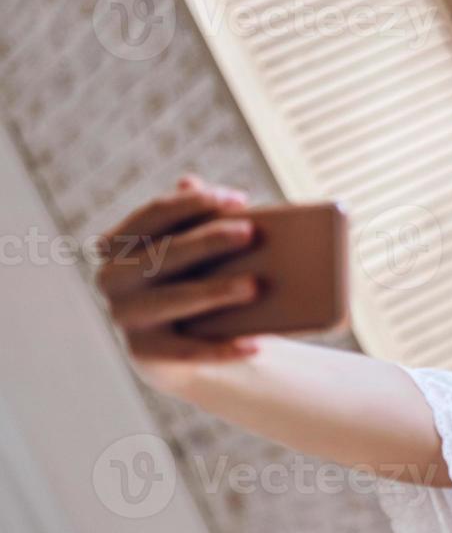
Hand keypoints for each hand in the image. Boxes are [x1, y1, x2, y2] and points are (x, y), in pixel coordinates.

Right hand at [94, 172, 261, 391]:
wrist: (179, 348)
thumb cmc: (191, 280)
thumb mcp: (190, 249)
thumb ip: (192, 218)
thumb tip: (190, 179)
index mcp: (120, 244)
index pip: (155, 214)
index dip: (194, 203)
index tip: (239, 199)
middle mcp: (113, 278)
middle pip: (165, 253)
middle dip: (208, 241)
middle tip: (251, 233)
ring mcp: (125, 317)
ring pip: (174, 299)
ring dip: (215, 291)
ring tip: (255, 286)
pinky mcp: (145, 353)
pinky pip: (188, 351)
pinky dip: (222, 349)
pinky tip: (256, 345)